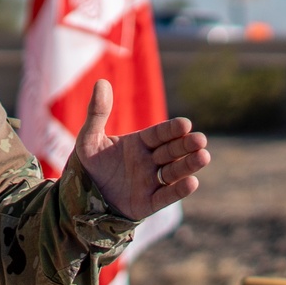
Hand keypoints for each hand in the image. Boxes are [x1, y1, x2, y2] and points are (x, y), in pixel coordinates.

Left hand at [74, 79, 209, 220]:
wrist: (81, 196)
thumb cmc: (88, 165)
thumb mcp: (89, 138)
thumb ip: (97, 113)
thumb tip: (101, 81)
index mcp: (139, 143)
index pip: (159, 134)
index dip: (172, 129)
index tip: (185, 124)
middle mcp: (149, 161)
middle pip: (172, 151)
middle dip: (186, 145)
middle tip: (200, 140)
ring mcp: (150, 182)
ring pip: (174, 172)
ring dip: (189, 165)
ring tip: (203, 156)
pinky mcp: (148, 203)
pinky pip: (166, 195)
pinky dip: (178, 190)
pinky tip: (192, 182)